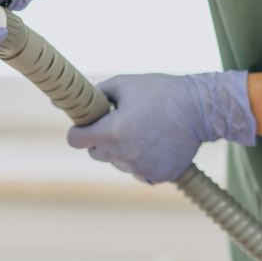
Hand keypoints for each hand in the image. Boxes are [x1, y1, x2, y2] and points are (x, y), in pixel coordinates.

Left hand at [67, 71, 256, 183]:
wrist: (202, 109)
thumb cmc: (161, 91)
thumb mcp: (125, 84)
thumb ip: (92, 94)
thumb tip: (58, 100)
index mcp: (113, 131)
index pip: (75, 140)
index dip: (78, 131)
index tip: (86, 126)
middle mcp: (124, 154)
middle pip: (95, 152)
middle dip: (101, 139)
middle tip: (121, 123)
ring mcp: (140, 169)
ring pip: (117, 162)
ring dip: (123, 150)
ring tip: (144, 131)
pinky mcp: (156, 177)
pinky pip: (137, 172)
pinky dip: (141, 161)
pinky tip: (154, 145)